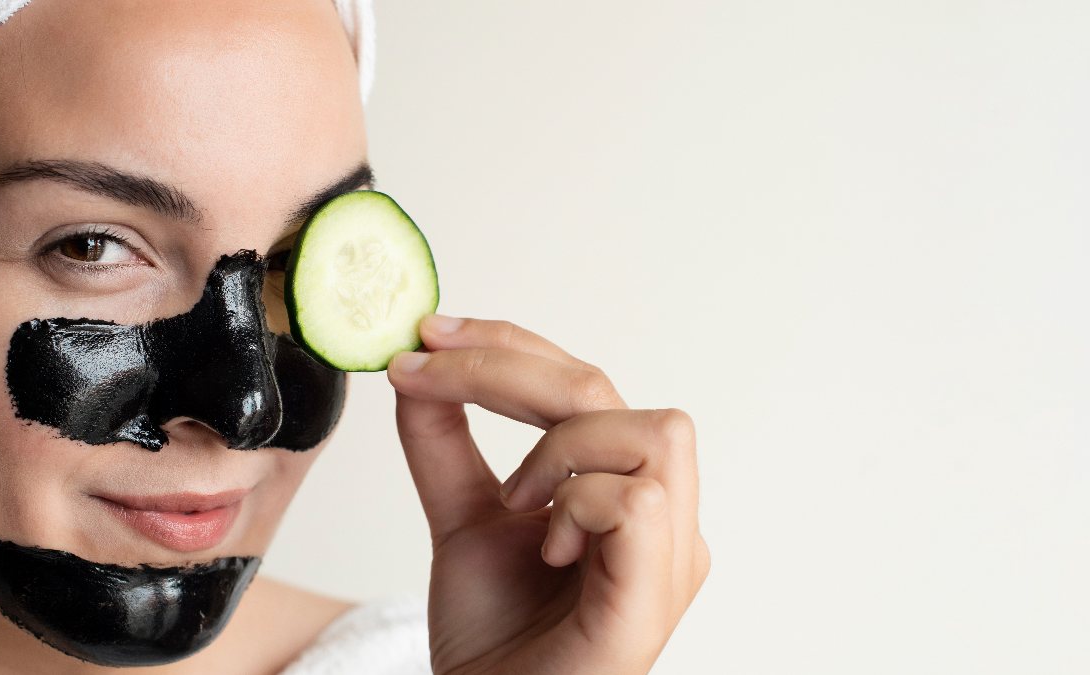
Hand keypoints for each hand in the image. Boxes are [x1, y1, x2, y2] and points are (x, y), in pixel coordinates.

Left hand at [387, 315, 709, 674]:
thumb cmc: (496, 638)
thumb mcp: (461, 520)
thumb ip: (445, 446)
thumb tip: (417, 367)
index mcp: (623, 487)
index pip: (583, 382)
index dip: (510, 344)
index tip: (431, 332)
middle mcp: (662, 513)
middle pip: (608, 388)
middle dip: (507, 366)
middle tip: (425, 368)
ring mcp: (672, 552)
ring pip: (651, 431)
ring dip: (558, 448)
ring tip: (514, 504)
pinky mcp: (658, 591)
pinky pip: (638, 500)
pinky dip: (576, 507)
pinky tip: (546, 548)